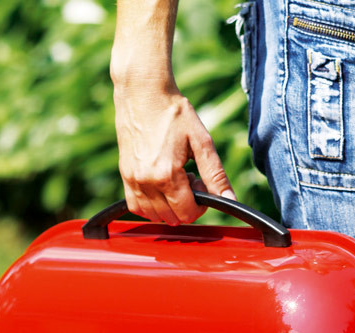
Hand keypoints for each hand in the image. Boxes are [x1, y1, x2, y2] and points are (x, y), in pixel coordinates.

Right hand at [113, 84, 235, 224]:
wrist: (143, 92)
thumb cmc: (174, 112)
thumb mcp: (202, 141)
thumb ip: (216, 175)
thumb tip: (230, 200)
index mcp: (167, 174)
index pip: (187, 213)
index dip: (200, 206)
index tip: (200, 183)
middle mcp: (147, 181)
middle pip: (172, 218)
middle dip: (185, 205)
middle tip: (189, 178)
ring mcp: (132, 180)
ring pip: (154, 216)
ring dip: (168, 206)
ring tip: (174, 180)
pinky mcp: (124, 176)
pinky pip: (136, 207)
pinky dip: (150, 206)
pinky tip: (159, 187)